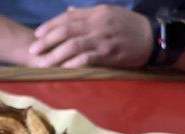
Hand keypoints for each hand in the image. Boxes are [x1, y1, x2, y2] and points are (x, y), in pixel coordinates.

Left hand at [29, 5, 152, 67]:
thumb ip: (86, 14)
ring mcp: (103, 39)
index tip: (37, 34)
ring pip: (74, 45)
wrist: (152, 38)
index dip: (50, 26)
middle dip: (47, 41)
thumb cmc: (127, 26)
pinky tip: (62, 69)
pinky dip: (73, 64)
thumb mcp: (107, 14)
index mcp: (96, 13)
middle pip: (66, 31)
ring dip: (56, 55)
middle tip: (33, 49)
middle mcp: (97, 24)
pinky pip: (87, 59)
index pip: (67, 18)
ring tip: (42, 63)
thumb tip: (68, 12)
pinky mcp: (109, 54)